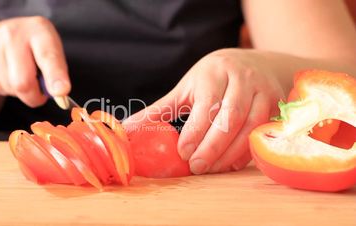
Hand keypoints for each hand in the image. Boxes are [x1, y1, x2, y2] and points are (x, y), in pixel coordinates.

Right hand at [0, 16, 69, 106]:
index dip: (55, 76)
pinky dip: (8, 89)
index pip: (48, 56)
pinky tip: (10, 75)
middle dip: (34, 97)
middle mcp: (14, 35)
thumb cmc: (35, 47)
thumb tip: (59, 95)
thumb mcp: (52, 50)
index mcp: (39, 30)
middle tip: (41, 96)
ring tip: (23, 76)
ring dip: (21, 92)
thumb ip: (58, 72)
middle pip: (23, 82)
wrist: (0, 35)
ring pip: (10, 88)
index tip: (61, 91)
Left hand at [124, 49, 284, 173]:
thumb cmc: (212, 78)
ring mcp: (263, 91)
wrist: (251, 63)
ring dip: (230, 153)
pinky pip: (262, 132)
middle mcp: (242, 79)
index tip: (183, 153)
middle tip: (196, 168)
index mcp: (214, 73)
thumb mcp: (185, 89)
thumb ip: (159, 110)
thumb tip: (126, 129)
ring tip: (211, 169)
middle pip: (230, 118)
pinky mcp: (276, 104)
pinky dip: (247, 152)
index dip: (196, 132)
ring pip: (250, 127)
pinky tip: (230, 164)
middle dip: (212, 147)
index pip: (207, 105)